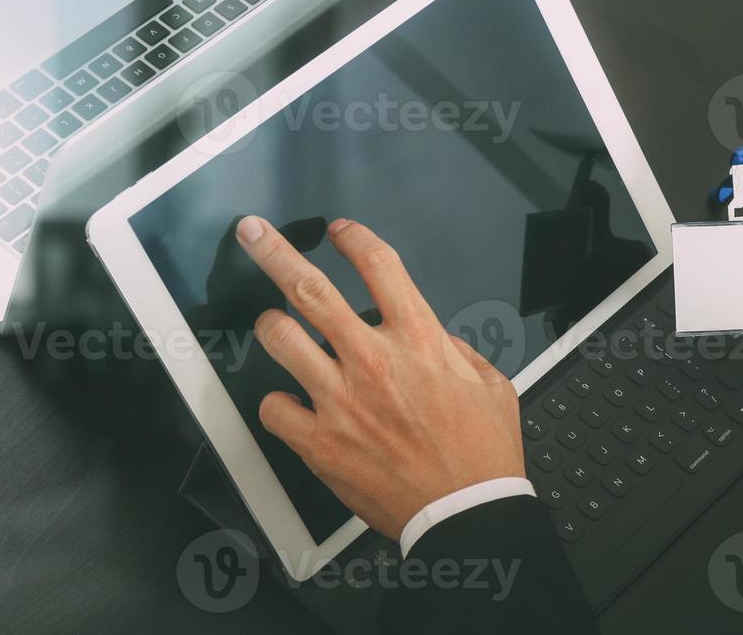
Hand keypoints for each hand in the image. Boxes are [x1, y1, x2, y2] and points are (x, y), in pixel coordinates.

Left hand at [235, 215, 523, 540]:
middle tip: (252, 232)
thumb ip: (454, 350)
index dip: (353, 238)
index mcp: (419, 338)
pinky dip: (277, 402)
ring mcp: (340, 400)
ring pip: (280, 337)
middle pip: (309, 288)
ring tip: (275, 324)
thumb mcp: (490, 383)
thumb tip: (433, 340)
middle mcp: (374, 360)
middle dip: (274, 251)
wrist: (466, 512)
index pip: (378, 265)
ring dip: (272, 325)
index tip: (339, 231)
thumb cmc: (482, 452)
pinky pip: (273, 407)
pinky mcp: (319, 442)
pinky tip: (291, 402)